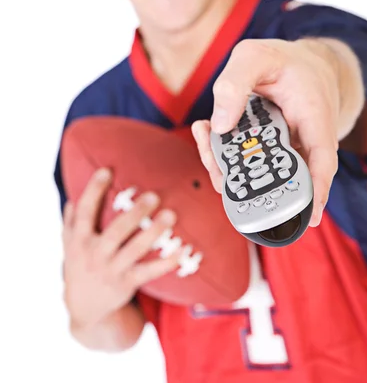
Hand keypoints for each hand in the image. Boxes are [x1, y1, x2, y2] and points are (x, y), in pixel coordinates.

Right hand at [62, 168, 181, 328]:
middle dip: (134, 214)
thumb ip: (72, 222)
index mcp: (79, 240)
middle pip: (116, 231)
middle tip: (153, 196)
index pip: (85, 211)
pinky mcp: (128, 283)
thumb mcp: (70, 245)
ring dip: (154, 233)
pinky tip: (184, 249)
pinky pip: (150, 271)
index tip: (107, 170)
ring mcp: (112, 270)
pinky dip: (168, 261)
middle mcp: (95, 254)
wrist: (86, 310)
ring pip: (136, 250)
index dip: (94, 191)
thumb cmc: (81, 266)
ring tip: (171, 215)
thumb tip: (73, 198)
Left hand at [192, 38, 339, 227]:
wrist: (296, 63)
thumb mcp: (254, 56)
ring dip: (224, 166)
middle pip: (280, 176)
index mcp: (313, 119)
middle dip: (242, 181)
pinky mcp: (264, 147)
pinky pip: (244, 160)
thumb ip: (234, 83)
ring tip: (203, 137)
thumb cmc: (283, 61)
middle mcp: (301, 141)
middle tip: (215, 168)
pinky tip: (203, 130)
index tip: (308, 217)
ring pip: (257, 173)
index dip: (316, 192)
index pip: (321, 162)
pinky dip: (221, 152)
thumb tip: (219, 125)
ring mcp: (282, 147)